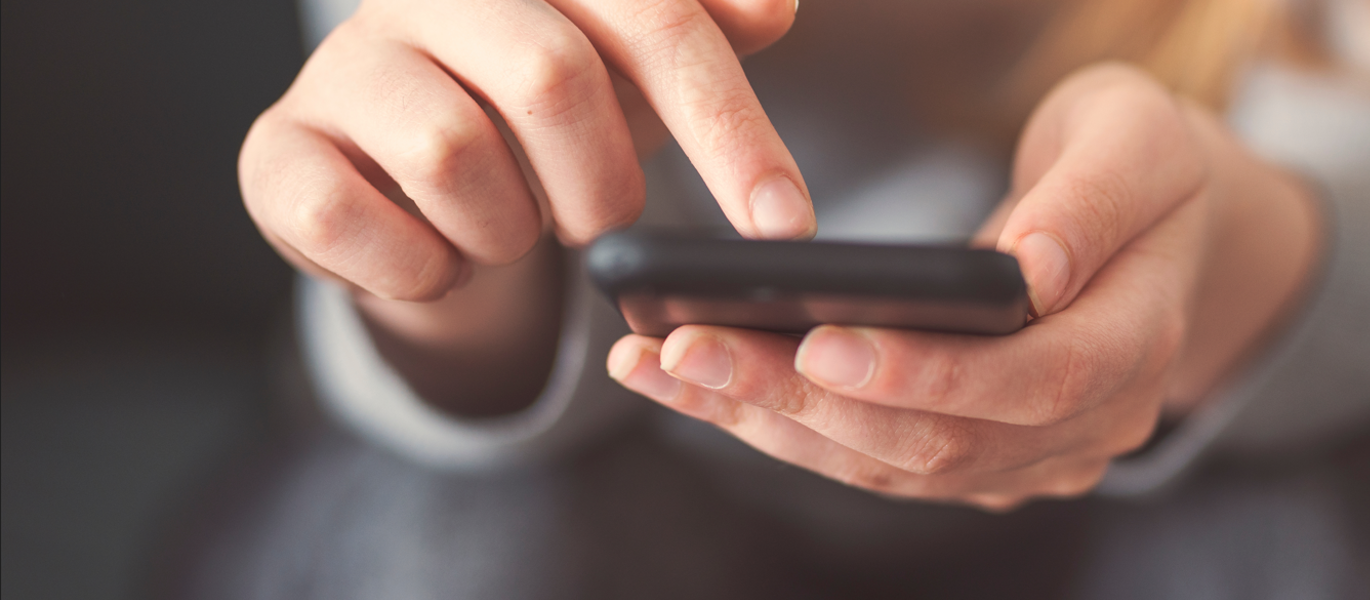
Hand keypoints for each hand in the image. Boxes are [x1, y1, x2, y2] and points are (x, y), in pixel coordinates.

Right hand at [239, 0, 814, 412]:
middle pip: (554, 79)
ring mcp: (343, 62)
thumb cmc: (547, 109)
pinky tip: (434, 253)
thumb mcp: (645, 68)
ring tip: (505, 224)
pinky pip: (353, 220)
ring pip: (453, 154)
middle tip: (597, 221)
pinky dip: (420, 268)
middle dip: (604, 187)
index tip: (783, 224)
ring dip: (507, 229)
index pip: (657, 19)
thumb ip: (714, 27)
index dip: (728, 128)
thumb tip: (773, 4)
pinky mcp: (278, 145)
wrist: (408, 170)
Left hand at [607, 64, 1322, 508]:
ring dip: (770, 422)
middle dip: (805, 402)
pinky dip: (779, 423)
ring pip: (888, 465)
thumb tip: (1029, 268)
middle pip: (940, 442)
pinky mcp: (971, 457)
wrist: (1151, 223)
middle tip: (690, 351)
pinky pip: (868, 456)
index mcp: (1138, 346)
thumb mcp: (1137, 141)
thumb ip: (1091, 202)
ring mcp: (1026, 456)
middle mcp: (1087, 426)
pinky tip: (696, 383)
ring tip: (664, 366)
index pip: (1034, 384)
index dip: (927, 373)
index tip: (821, 341)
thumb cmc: (1140, 162)